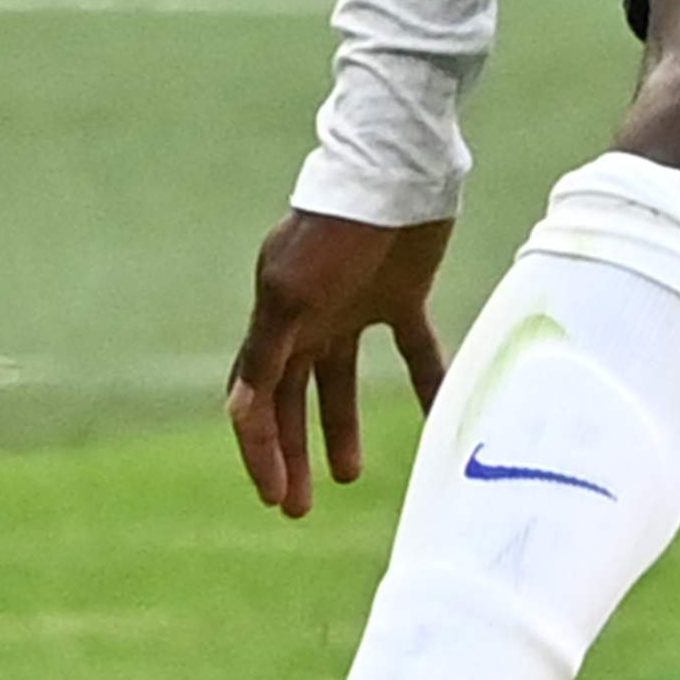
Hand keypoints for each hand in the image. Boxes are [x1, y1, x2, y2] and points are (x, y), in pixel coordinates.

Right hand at [229, 209, 454, 518]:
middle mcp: (308, 318)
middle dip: (292, 453)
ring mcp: (354, 305)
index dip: (260, 449)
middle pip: (292, 399)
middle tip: (298, 508)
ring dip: (342, 428)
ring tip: (350, 476)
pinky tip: (438, 415)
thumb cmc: (337, 229)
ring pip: (341, 381)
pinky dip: (425, 381)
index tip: (273, 495)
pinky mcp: (403, 292)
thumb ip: (268, 348)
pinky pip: (415, 349)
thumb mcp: (292, 291)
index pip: (255, 400)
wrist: (396, 171)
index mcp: (274, 320)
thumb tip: (241, 411)